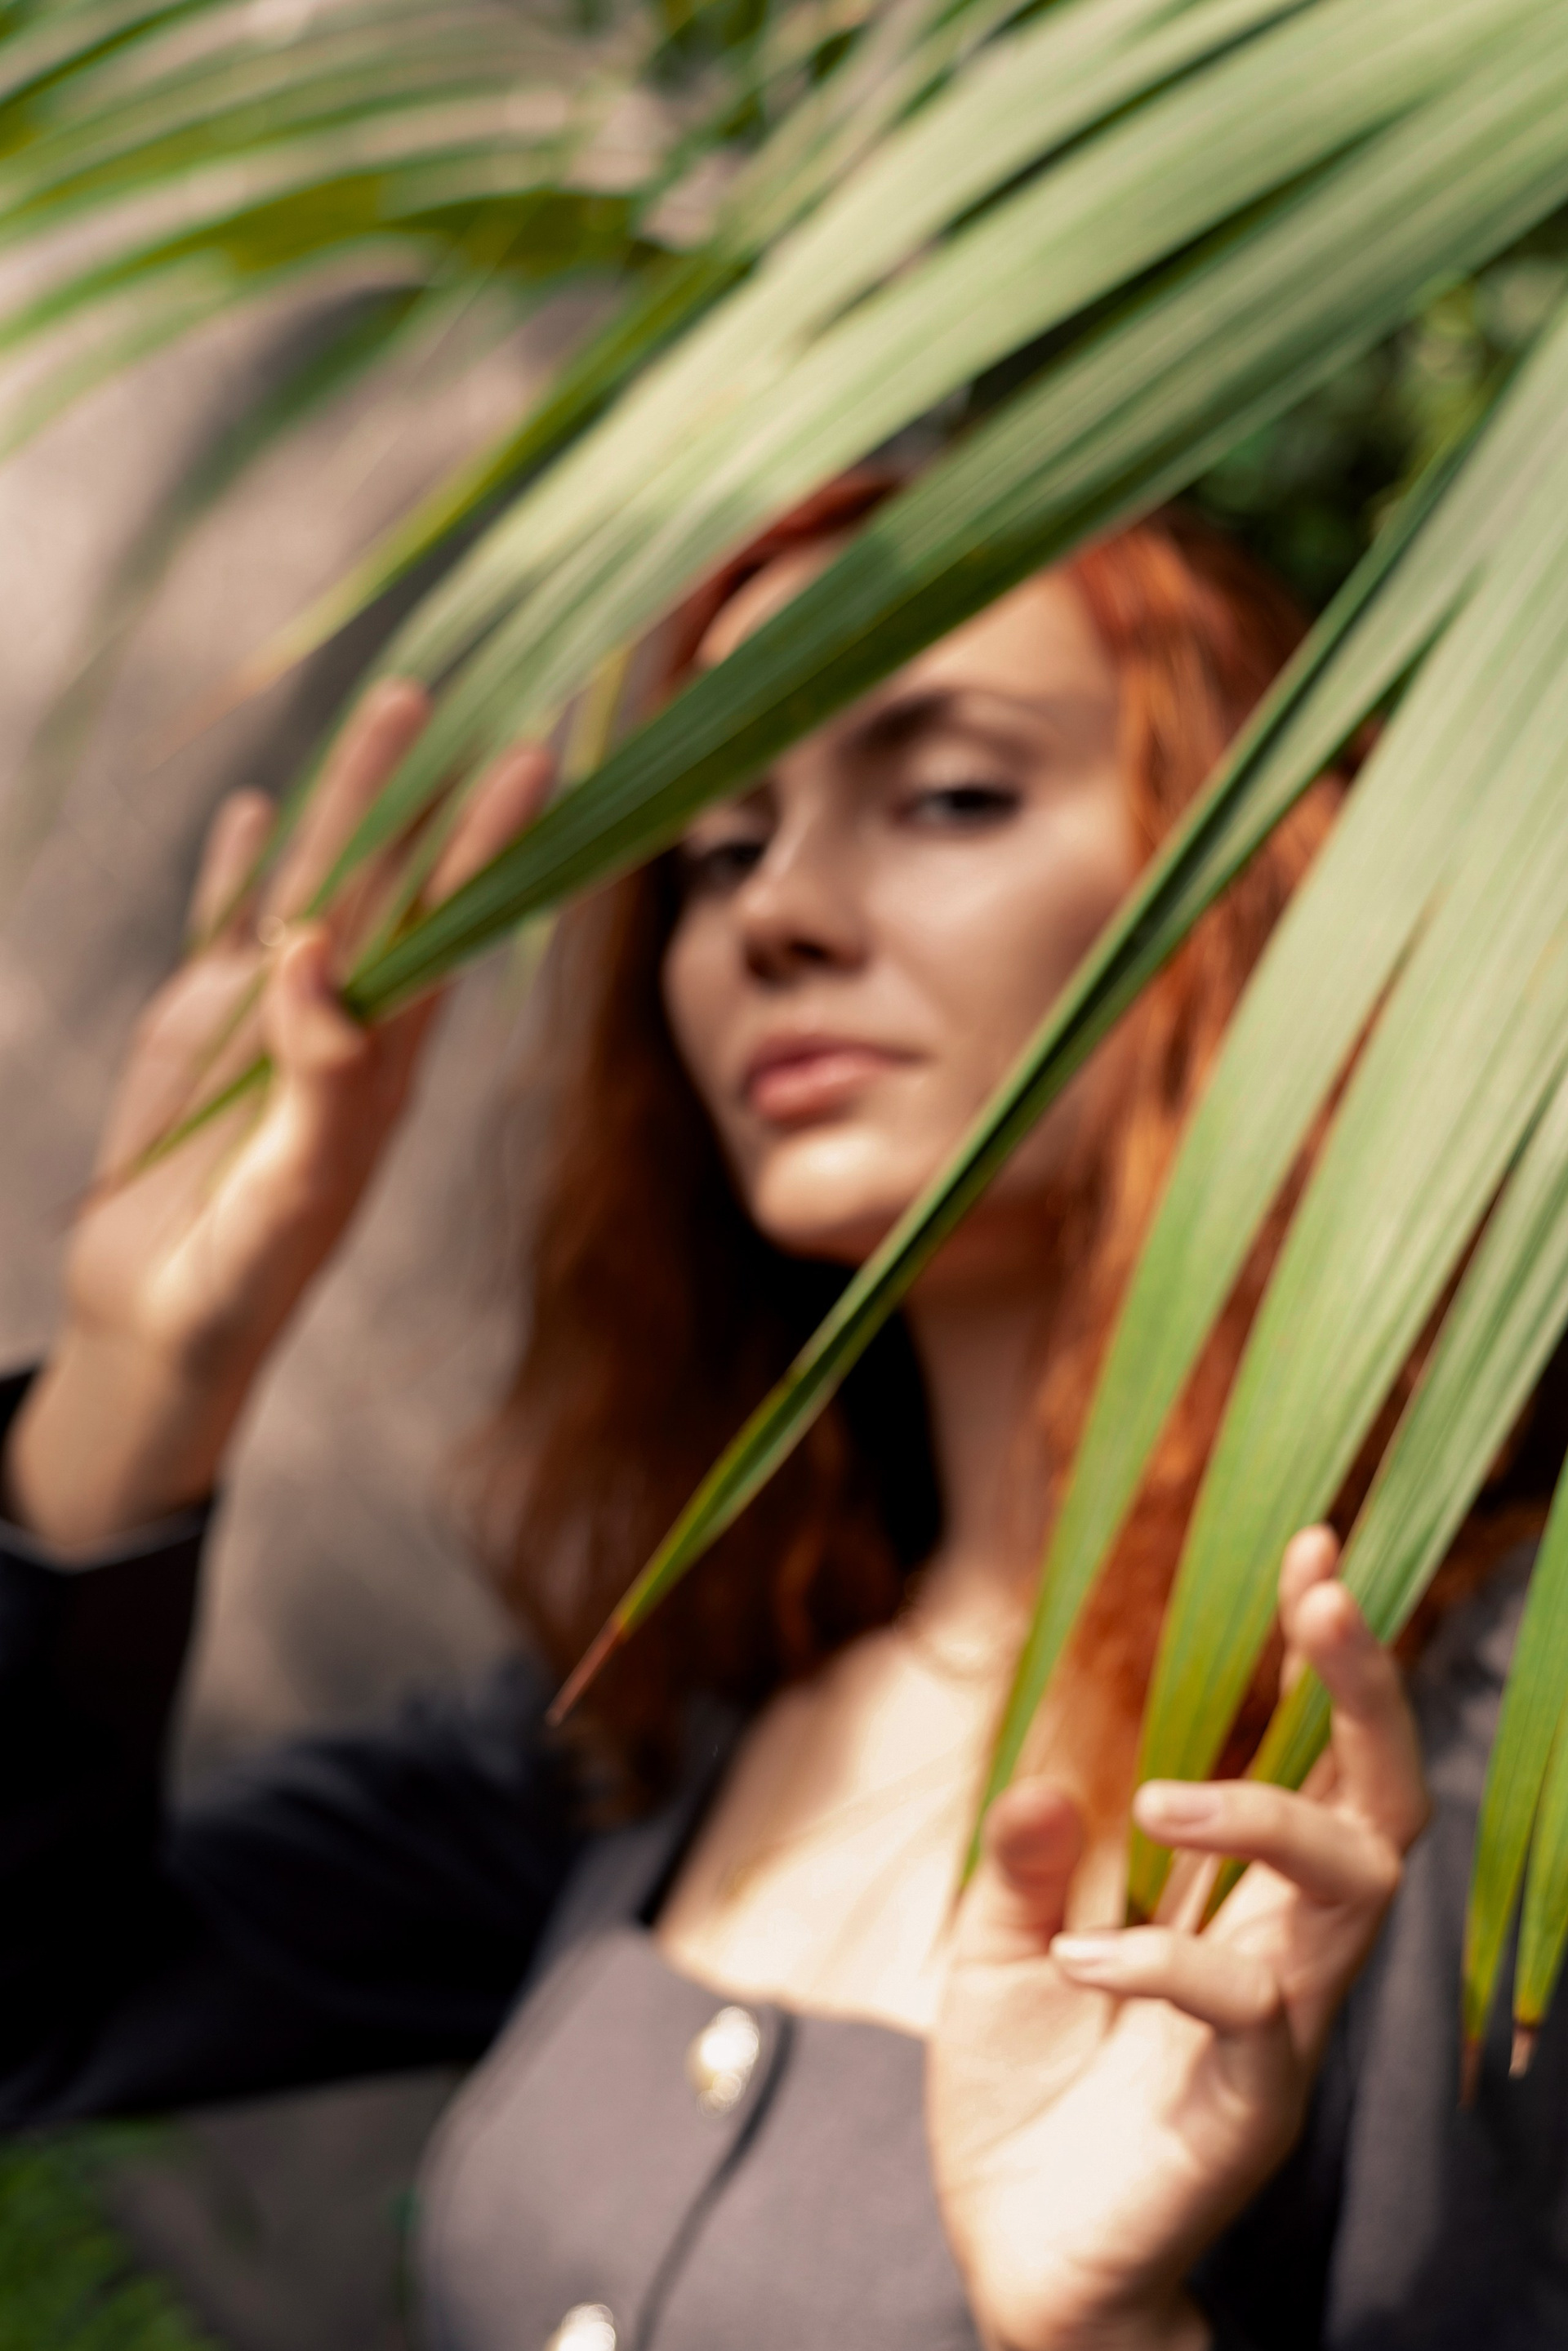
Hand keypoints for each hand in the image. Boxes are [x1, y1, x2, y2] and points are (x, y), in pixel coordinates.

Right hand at [7, 680, 550, 1546]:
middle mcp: (336, 1025)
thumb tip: (316, 953)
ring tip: (382, 715)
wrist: (156, 1330)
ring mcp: (261, 1020)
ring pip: (309, 887)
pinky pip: (219, 929)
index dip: (485, 851)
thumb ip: (317, 1080)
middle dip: (417, 795)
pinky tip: (260, 808)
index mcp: (382, 1065)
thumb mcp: (293, 1191)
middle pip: (384, 886)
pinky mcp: (192, 1031)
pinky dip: (237, 870)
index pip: (446, 933)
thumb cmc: (241, 1285)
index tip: (534, 767)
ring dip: (343, 806)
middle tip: (448, 697)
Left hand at [928, 1529, 1428, 2350]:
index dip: (1325, 1661)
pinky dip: (1162, 1962)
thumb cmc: (1024, 2104)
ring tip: (1160, 1800)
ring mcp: (1279, 2030)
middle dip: (1367, 1692)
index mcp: (1232, 1908)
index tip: (1313, 1551)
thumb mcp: (998, 1953)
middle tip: (1323, 1596)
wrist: (1014, 2262)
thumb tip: (1050, 1775)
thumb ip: (1028, 1865)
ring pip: (1356, 1893)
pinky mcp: (1248, 2108)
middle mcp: (1281, 1955)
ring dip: (1267, 1815)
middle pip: (1383, 1804)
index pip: (1315, 1762)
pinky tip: (1081, 1954)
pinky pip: (1245, 2012)